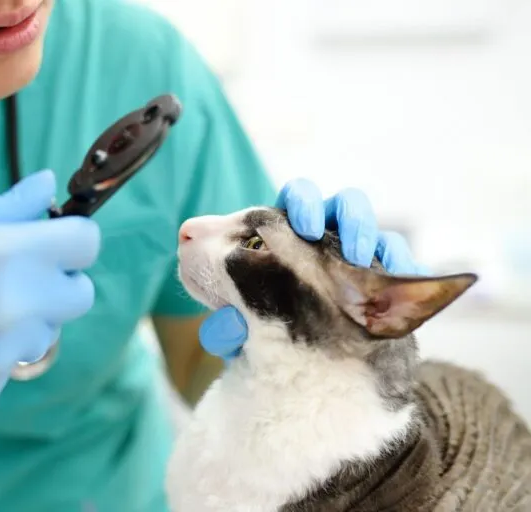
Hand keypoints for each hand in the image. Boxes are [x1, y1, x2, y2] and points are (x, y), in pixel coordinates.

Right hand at [0, 170, 99, 456]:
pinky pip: (11, 366)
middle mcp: (10, 305)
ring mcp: (0, 355)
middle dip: (57, 282)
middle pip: (80, 294)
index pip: (85, 242)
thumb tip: (47, 184)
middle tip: (16, 278)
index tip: (55, 241)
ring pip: (47, 333)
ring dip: (24, 321)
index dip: (73, 238)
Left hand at [198, 178, 427, 360]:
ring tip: (359, 254)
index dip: (300, 202)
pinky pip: (398, 264)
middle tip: (326, 235)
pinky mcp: (383, 283)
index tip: (297, 222)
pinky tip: (396, 274)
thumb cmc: (263, 324)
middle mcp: (328, 237)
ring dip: (368, 234)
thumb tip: (194, 257)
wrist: (297, 368)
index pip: (298, 200)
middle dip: (337, 213)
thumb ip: (217, 288)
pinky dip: (398, 264)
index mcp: (293, 232)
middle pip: (341, 206)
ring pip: (373, 230)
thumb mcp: (236, 308)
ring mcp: (358, 258)